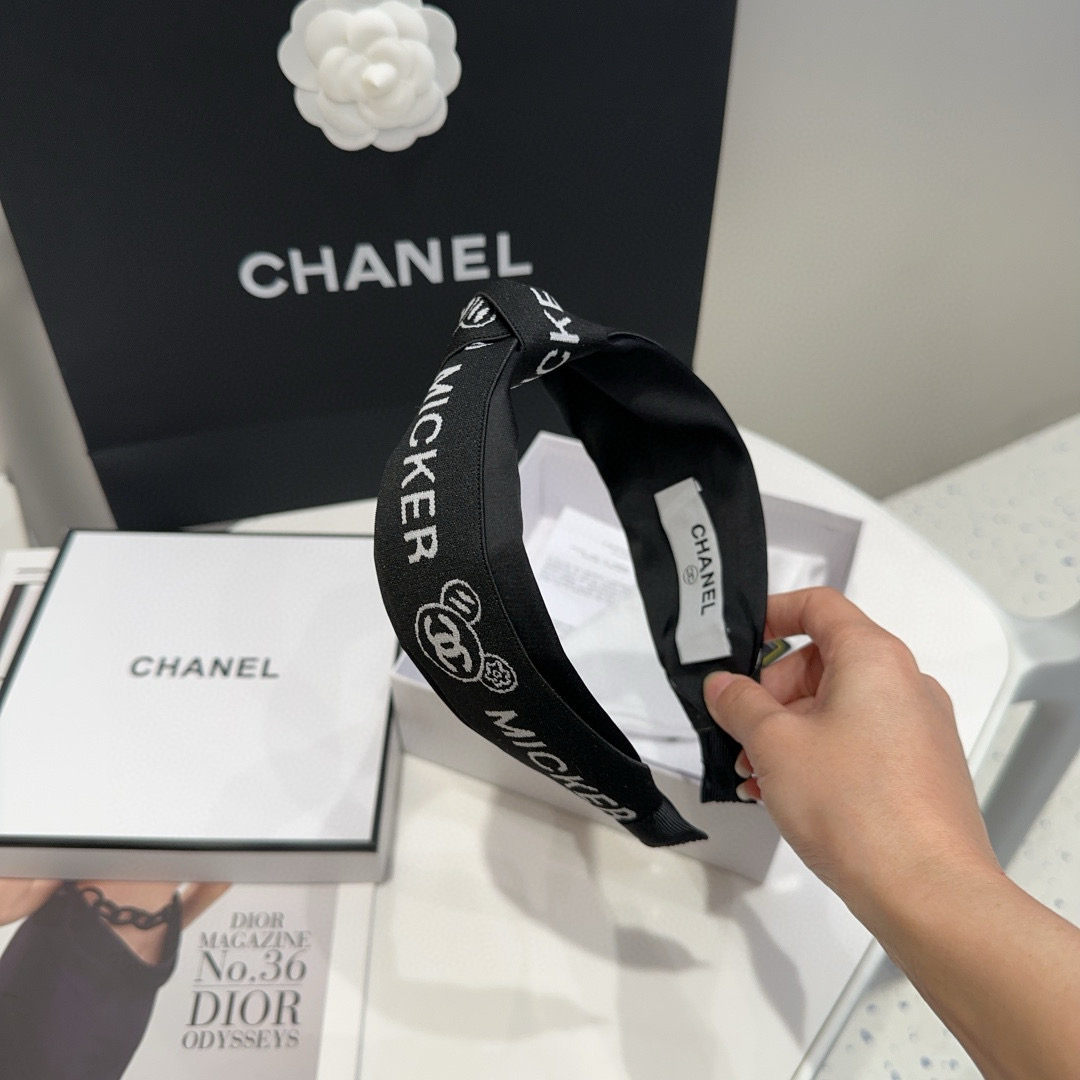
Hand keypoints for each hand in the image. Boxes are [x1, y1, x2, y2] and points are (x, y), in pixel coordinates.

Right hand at [704, 587, 999, 926]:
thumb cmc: (853, 805)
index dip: (772, 612)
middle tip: (741, 733)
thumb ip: (740, 704)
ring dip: (789, 732)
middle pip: (823, 661)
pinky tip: (785, 796)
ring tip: (754, 776)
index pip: (819, 606)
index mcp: (874, 658)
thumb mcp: (775, 745)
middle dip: (771, 693)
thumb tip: (722, 685)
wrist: (928, 892)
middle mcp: (905, 684)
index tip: (738, 640)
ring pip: (838, 708)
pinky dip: (819, 755)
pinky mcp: (921, 769)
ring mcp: (919, 728)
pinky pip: (859, 742)